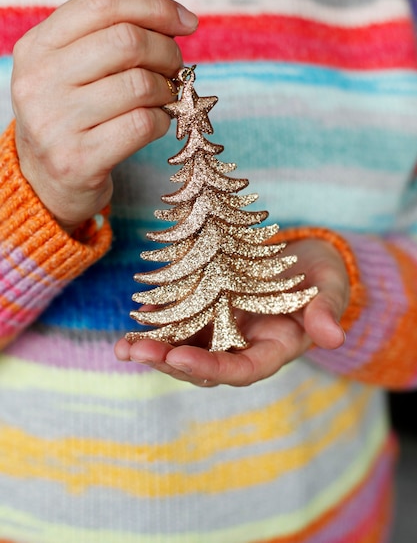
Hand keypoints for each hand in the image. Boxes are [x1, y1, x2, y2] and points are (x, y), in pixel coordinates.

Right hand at [12, 0, 197, 233]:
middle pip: (126, 41)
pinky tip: (155, 124)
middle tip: (176, 70)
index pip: (102, 4)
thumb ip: (106, 41)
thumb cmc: (72, 119)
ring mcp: (56, 123)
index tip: (187, 23)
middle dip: (167, 52)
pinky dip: (163, 121)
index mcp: (37, 47)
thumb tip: (176, 22)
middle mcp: (39, 81)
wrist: (44, 183)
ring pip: (140, 84)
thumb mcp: (69, 71)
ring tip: (163, 99)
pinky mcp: (78, 161)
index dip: (154, 7)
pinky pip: (143, 124)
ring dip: (166, 91)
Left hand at [114, 238, 348, 385]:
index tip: (179, 358)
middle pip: (203, 364)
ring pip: (185, 346)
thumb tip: (333, 338)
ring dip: (153, 348)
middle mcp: (243, 345)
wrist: (306, 260)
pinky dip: (158, 321)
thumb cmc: (322, 277)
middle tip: (137, 350)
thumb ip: (326, 313)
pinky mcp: (211, 309)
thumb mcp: (329, 290)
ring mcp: (225, 329)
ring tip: (123, 345)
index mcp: (273, 349)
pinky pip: (182, 321)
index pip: (241, 370)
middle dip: (168, 360)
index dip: (210, 368)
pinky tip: (136, 317)